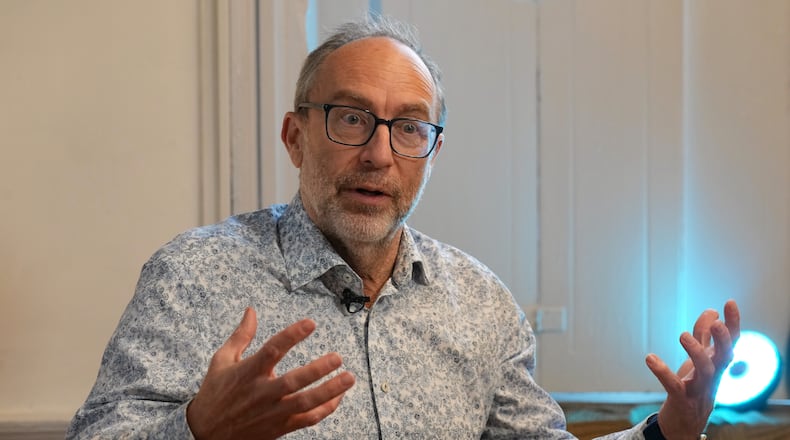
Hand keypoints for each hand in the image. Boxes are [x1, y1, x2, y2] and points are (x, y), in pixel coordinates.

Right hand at [186, 308, 355, 439]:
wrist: (204, 434)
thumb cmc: (214, 394)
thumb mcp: (221, 361)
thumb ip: (241, 336)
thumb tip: (251, 311)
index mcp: (247, 373)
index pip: (272, 350)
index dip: (292, 335)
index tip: (310, 323)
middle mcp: (261, 393)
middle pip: (293, 381)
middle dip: (318, 369)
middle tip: (337, 357)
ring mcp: (272, 412)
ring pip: (304, 403)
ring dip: (329, 391)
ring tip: (349, 378)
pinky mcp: (279, 427)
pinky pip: (306, 420)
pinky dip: (325, 410)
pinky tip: (338, 398)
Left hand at [645, 299, 739, 439]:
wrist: (686, 422)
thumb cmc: (695, 386)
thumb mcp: (700, 359)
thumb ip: (704, 336)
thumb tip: (711, 311)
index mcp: (716, 363)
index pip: (731, 342)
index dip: (733, 323)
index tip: (729, 302)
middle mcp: (712, 375)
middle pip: (725, 356)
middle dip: (723, 339)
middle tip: (717, 323)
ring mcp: (699, 388)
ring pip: (705, 371)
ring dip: (696, 352)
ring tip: (683, 335)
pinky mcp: (681, 400)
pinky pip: (673, 385)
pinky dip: (662, 371)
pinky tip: (650, 358)